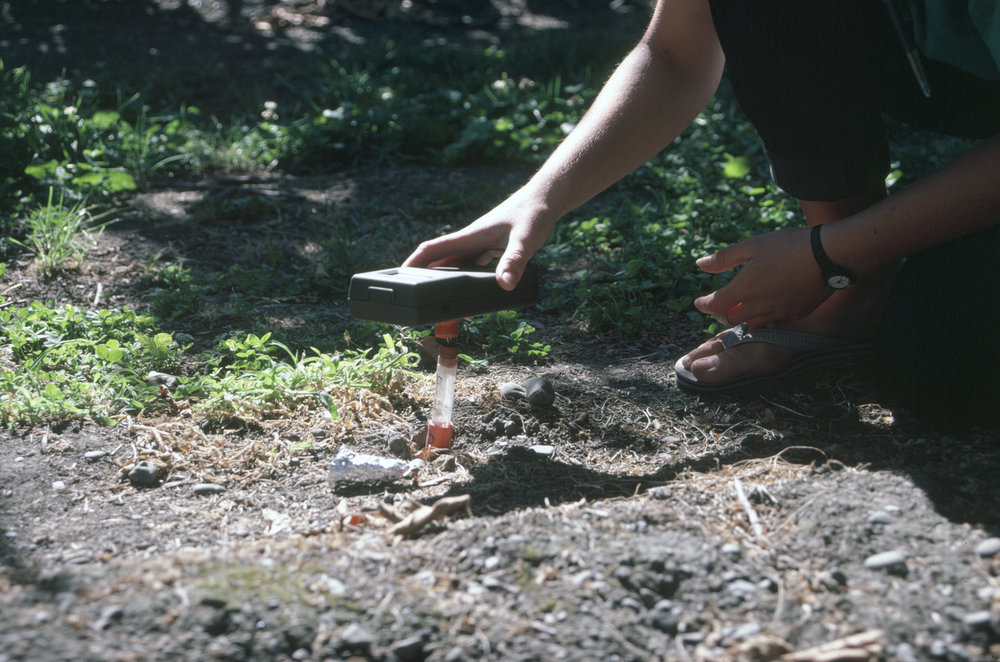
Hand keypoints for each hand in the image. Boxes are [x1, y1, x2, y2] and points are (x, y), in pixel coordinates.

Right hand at [403, 189, 555, 290]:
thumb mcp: (525, 241)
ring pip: (454, 264)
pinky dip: (464, 279)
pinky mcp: (490, 248)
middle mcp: (470, 240)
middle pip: (439, 260)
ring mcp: (479, 244)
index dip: (413, 263)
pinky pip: (470, 265)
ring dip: (445, 281)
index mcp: (470, 237)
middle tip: (416, 301)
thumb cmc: (534, 214)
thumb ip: (514, 262)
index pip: (432, 249)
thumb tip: (504, 285)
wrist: (546, 198)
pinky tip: (469, 292)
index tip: (397, 278)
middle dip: (425, 279)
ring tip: (441, 304)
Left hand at [692, 227, 831, 326]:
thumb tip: (700, 264)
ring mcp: (779, 313)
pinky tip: (767, 307)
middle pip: (732, 318)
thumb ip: (724, 258)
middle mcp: (759, 306)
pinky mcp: (797, 314)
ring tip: (742, 307)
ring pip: (753, 323)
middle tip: (719, 305)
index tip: (699, 302)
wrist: (830, 255)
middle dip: (722, 313)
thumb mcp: (752, 245)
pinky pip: (774, 322)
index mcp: (744, 289)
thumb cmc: (789, 246)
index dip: (704, 305)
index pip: (715, 305)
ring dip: (743, 317)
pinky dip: (764, 317)